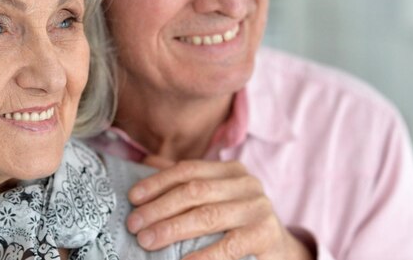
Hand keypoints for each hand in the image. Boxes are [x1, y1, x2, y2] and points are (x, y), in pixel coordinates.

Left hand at [126, 157, 313, 259]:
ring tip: (147, 241)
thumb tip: (147, 161)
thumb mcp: (216, 196)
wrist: (279, 249)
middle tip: (134, 225)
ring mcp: (258, 208)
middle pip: (194, 191)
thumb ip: (187, 180)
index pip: (188, 169)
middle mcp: (247, 184)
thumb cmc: (238, 222)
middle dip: (159, 208)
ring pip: (207, 216)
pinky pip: (228, 246)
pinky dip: (202, 256)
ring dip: (172, 229)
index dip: (157, 182)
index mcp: (231, 170)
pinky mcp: (265, 235)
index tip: (132, 198)